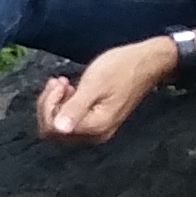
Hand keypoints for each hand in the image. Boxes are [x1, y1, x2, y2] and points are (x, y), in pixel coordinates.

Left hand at [38, 36, 181, 141]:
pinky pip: (73, 118)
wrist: (147, 63)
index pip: (54, 129)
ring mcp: (98, 128)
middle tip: (58, 82)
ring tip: (64, 82)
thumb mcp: (94, 85)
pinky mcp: (99, 120)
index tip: (59, 84)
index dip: (48, 106)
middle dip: (50, 105)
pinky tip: (70, 87)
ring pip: (61, 124)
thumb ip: (75, 108)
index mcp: (95, 127)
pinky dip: (66, 103)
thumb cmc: (122, 69)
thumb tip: (59, 128)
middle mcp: (96, 134)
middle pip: (55, 130)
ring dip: (57, 102)